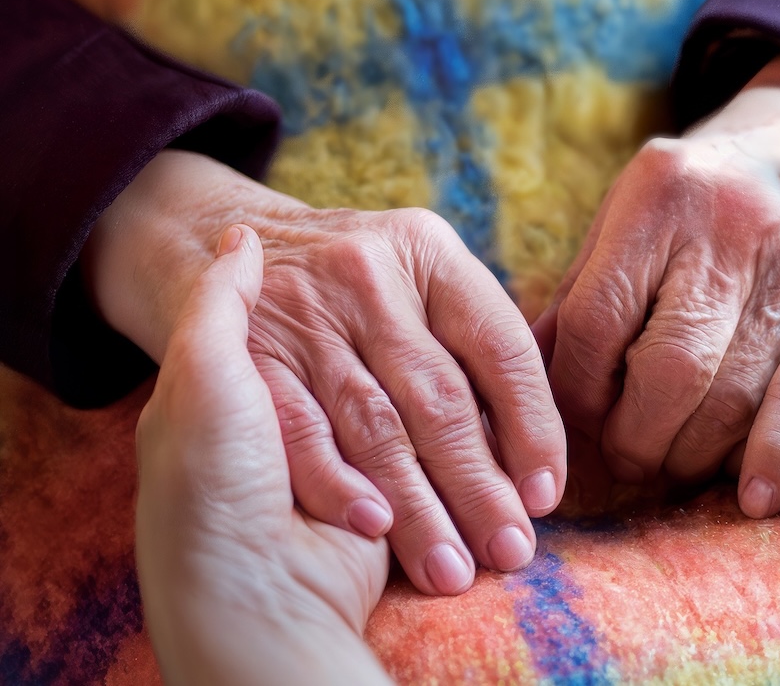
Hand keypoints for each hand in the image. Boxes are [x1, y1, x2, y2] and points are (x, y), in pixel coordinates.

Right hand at [85, 153, 565, 594]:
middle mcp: (369, 274)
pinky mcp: (247, 350)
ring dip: (417, 507)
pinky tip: (372, 529)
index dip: (532, 425)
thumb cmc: (347, 280)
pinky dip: (337, 484)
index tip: (544, 494)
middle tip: (509, 550)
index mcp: (428, 252)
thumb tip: (529, 453)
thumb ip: (467, 343)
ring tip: (451, 567)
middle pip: (440, 395)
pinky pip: (301, 430)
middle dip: (479, 486)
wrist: (216, 232)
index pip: (500, 346)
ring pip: (375, 425)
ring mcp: (304, 312)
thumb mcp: (413, 276)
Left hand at [533, 56, 779, 517]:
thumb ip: (575, 302)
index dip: (575, 390)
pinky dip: (775, 455)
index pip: (597, 320)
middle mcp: (732, 219)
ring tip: (668, 465)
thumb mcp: (620, 227)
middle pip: (669, 366)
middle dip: (634, 435)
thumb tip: (520, 388)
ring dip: (691, 454)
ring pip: (733, 393)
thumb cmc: (683, 210)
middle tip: (623, 460)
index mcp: (660, 190)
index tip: (573, 421)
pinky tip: (749, 495)